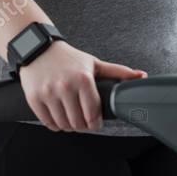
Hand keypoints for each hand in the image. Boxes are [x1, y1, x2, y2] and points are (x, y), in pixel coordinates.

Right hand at [17, 41, 146, 131]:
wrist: (39, 49)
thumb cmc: (68, 58)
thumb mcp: (94, 63)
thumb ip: (118, 72)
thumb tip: (142, 76)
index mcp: (83, 79)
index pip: (93, 114)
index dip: (96, 124)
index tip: (96, 123)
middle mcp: (65, 86)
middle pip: (78, 123)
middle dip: (83, 126)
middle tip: (84, 122)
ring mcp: (49, 93)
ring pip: (63, 125)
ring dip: (69, 126)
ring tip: (72, 118)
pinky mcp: (34, 99)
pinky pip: (47, 123)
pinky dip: (55, 125)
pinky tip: (59, 117)